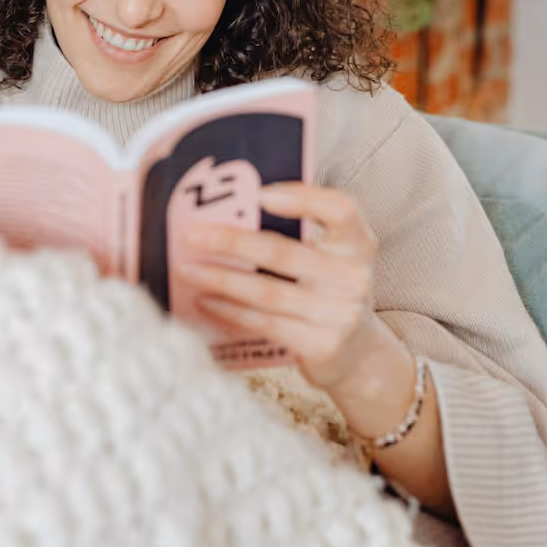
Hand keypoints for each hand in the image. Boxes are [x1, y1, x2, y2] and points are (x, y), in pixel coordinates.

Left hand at [178, 183, 380, 390]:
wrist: (359, 354)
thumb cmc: (328, 289)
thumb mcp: (330, 257)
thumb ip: (301, 231)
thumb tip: (232, 207)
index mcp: (357, 243)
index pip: (340, 208)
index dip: (302, 197)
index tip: (261, 193)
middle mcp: (353, 276)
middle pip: (283, 251)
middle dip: (230, 241)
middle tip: (191, 235)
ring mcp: (340, 313)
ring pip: (267, 290)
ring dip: (220, 278)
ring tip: (186, 269)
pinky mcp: (321, 345)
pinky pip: (265, 323)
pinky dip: (230, 310)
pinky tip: (205, 300)